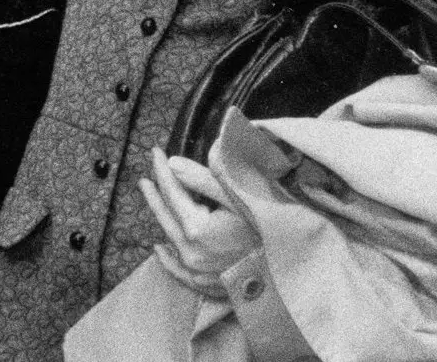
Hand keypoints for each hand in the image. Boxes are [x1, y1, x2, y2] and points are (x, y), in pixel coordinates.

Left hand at [137, 148, 256, 295]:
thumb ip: (203, 180)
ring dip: (162, 216)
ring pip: (170, 238)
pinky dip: (168, 258)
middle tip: (147, 173)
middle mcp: (190, 252)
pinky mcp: (205, 284)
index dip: (162, 170)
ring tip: (153, 198)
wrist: (289, 271)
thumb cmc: (267, 229)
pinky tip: (159, 250)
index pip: (172, 192)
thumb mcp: (239, 198)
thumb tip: (172, 164)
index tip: (155, 152)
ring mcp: (196, 271)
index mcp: (196, 229)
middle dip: (156, 191)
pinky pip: (178, 270)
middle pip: (166, 215)